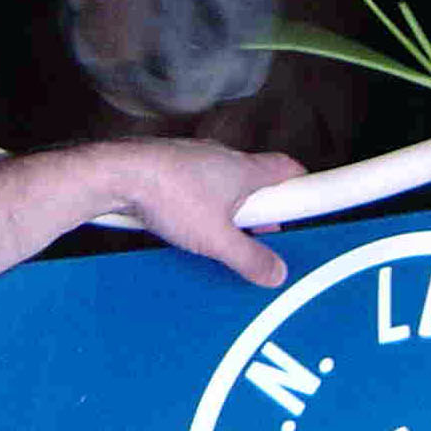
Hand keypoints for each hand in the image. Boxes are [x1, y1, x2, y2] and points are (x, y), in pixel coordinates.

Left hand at [109, 138, 303, 287]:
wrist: (118, 174)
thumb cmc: (168, 195)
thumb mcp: (216, 239)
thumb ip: (248, 258)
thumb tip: (275, 272)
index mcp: (243, 169)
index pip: (287, 168)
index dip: (302, 183)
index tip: (312, 198)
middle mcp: (223, 158)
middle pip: (256, 180)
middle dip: (262, 209)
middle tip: (260, 235)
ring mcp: (195, 160)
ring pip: (224, 183)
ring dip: (229, 208)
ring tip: (218, 235)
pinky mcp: (171, 167)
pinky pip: (197, 185)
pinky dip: (201, 203)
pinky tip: (186, 224)